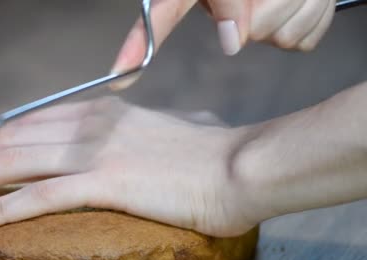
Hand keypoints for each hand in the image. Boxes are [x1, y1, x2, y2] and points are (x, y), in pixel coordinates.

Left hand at [0, 96, 262, 237]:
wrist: (241, 167)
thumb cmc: (211, 156)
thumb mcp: (171, 131)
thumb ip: (151, 130)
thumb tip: (159, 131)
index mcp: (100, 113)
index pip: (26, 122)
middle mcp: (88, 126)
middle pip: (7, 139)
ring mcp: (94, 152)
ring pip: (10, 163)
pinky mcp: (103, 182)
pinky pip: (37, 196)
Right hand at [110, 0, 335, 88]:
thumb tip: (233, 42)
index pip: (159, 19)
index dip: (137, 47)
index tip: (118, 77)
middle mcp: (225, 13)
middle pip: (247, 34)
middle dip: (273, 4)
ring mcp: (258, 28)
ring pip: (279, 38)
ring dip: (299, 5)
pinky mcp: (288, 36)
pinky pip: (303, 41)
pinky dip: (315, 17)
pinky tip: (306, 0)